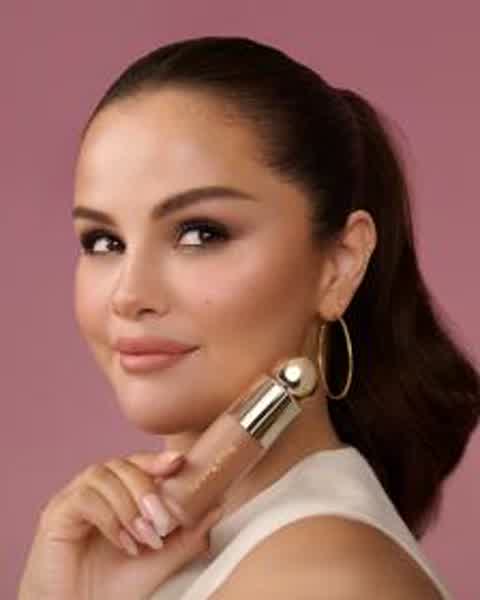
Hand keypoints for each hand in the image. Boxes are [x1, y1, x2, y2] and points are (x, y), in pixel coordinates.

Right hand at [17, 451, 223, 599]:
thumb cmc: (116, 588)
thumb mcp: (162, 560)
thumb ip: (188, 535)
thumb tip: (217, 506)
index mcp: (120, 493)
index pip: (139, 463)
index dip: (158, 459)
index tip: (179, 462)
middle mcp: (96, 489)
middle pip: (123, 464)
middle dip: (147, 488)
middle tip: (162, 520)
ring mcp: (74, 498)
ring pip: (104, 475)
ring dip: (130, 504)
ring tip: (144, 537)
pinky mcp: (56, 513)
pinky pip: (84, 498)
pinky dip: (109, 517)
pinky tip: (123, 542)